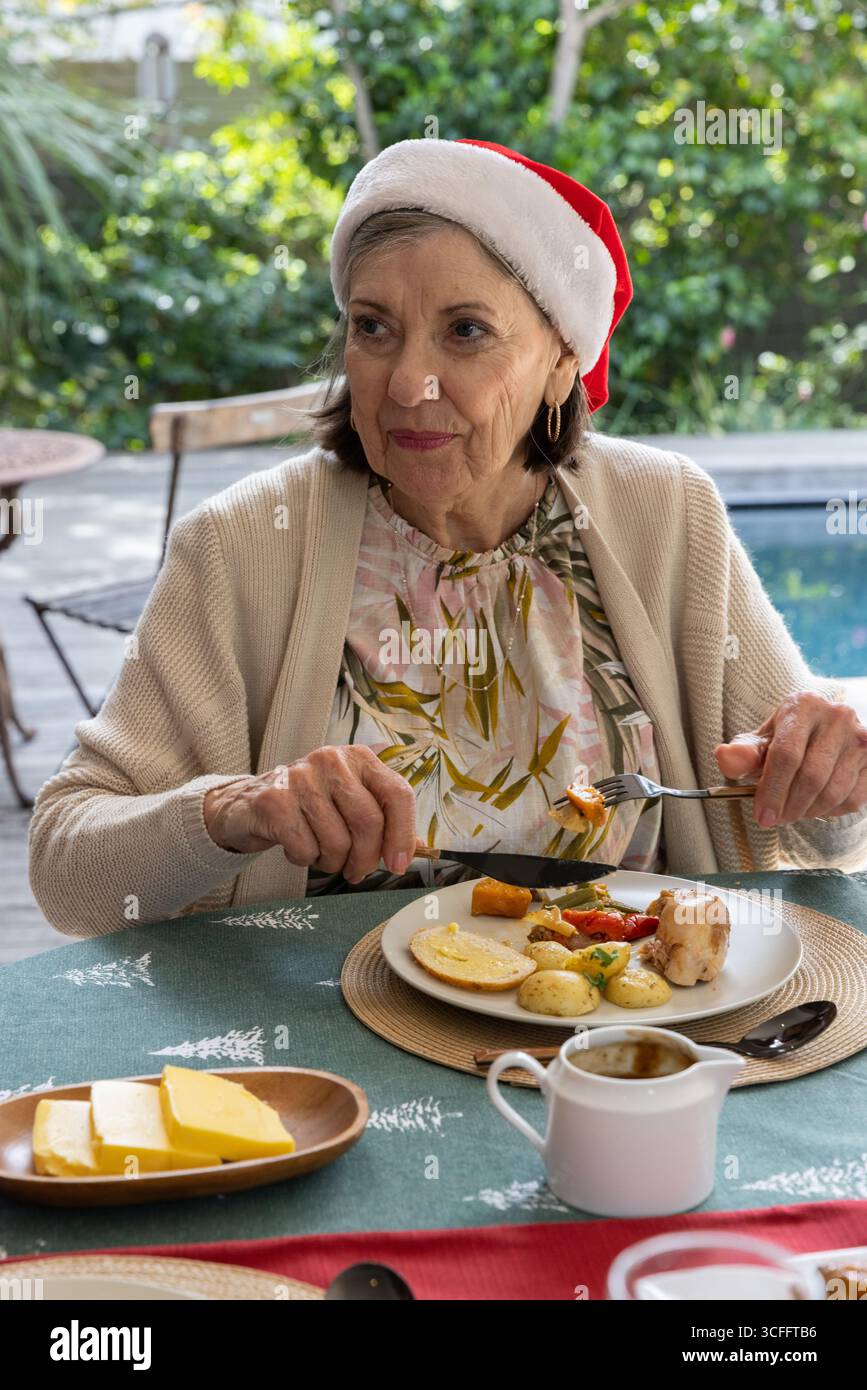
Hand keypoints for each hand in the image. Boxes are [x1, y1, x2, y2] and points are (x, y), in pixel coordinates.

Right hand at [203, 745, 416, 880]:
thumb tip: (420, 848)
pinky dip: (304, 860)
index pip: (397, 794)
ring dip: (332, 862)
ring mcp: (300, 777)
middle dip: (366, 858)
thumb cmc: (308, 806)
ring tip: (321, 855)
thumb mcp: (349, 803)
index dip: (403, 834)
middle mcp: (331, 760)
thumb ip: (384, 820)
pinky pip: (305, 849)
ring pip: (337, 841)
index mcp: (358, 758)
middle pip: (368, 822)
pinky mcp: (273, 800)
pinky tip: (296, 847)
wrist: (248, 804)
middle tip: (356, 872)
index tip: (398, 864)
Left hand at [714, 692, 866, 827]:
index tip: (762, 817)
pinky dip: (831, 811)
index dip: (772, 790)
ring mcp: (860, 737)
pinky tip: (816, 806)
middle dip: (789, 806)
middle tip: (776, 819)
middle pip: (811, 776)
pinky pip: (854, 798)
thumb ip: (742, 753)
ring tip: (793, 813)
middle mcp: (837, 716)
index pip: (786, 754)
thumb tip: (724, 757)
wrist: (823, 730)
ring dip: (809, 812)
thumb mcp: (761, 742)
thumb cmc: (787, 738)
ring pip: (833, 791)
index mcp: (803, 706)